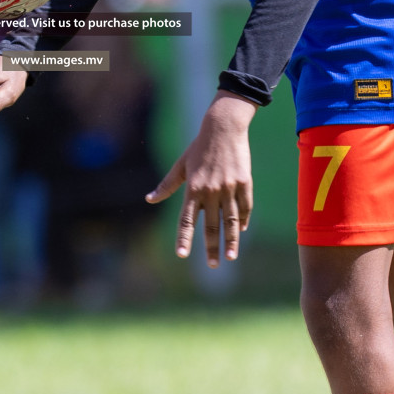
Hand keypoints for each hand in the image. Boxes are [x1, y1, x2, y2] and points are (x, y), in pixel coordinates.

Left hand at [147, 91, 255, 266]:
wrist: (224, 128)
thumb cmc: (199, 147)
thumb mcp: (181, 165)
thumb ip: (167, 185)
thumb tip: (149, 199)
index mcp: (193, 188)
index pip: (187, 219)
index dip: (184, 238)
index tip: (182, 255)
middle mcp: (211, 191)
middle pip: (211, 225)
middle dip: (212, 247)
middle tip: (214, 265)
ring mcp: (229, 187)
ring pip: (230, 220)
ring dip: (231, 240)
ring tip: (231, 257)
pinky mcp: (244, 182)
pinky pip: (244, 207)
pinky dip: (242, 220)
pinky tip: (240, 231)